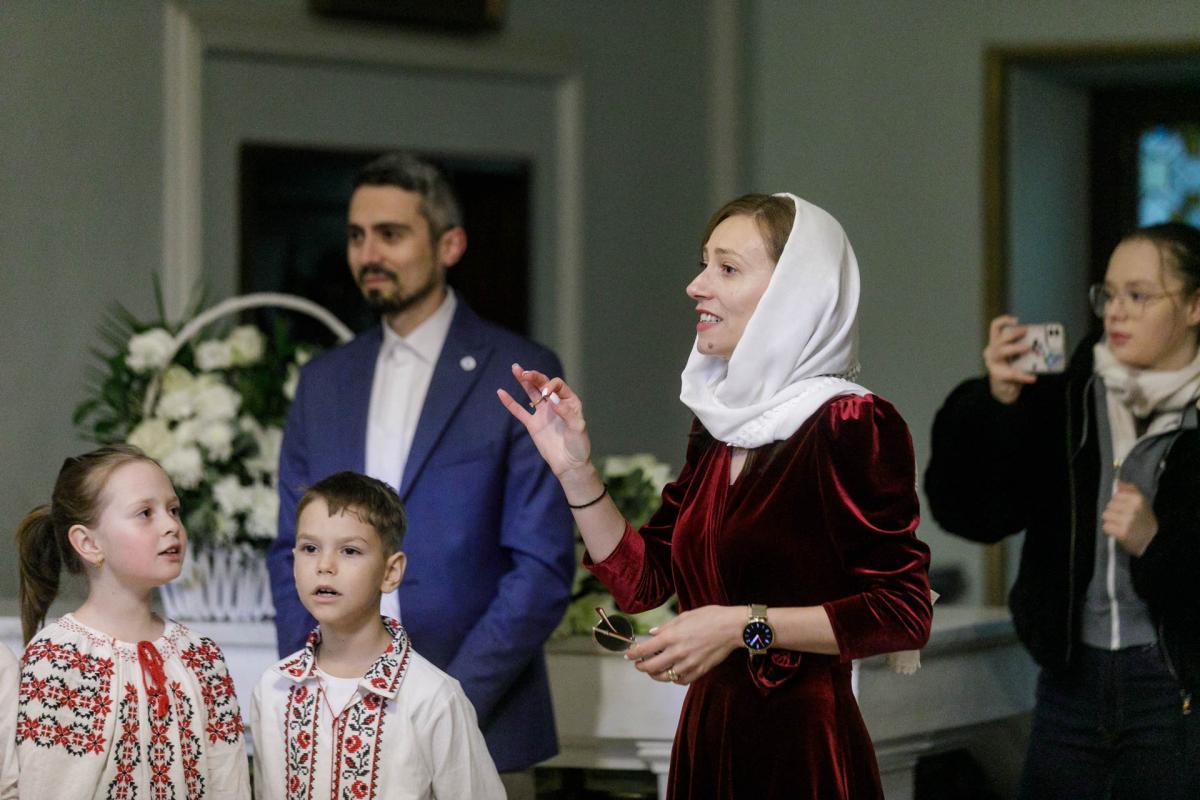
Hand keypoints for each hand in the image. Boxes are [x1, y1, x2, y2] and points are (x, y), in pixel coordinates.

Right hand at [496, 363, 592, 478]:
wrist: (569, 464)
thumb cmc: (579, 445)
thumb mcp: (577, 428)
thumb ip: (566, 413)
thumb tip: (551, 400)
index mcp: (569, 401)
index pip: (557, 385)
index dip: (551, 386)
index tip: (547, 394)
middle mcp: (555, 403)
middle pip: (543, 385)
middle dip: (534, 377)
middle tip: (523, 372)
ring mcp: (543, 413)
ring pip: (531, 393)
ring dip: (524, 381)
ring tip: (515, 368)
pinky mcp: (533, 424)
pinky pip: (519, 411)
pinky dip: (510, 402)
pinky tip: (501, 392)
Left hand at [624, 605, 742, 685]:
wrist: (732, 628)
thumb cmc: (710, 617)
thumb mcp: (685, 616)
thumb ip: (666, 627)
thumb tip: (652, 634)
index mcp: (671, 636)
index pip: (644, 649)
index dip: (632, 654)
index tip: (628, 655)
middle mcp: (677, 652)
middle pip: (651, 667)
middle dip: (641, 667)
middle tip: (638, 664)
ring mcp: (688, 664)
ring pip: (664, 677)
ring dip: (655, 674)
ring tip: (653, 670)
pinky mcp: (699, 671)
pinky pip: (681, 680)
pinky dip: (674, 678)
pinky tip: (672, 672)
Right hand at [983, 315, 1036, 404]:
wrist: (1005, 388)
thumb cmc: (1013, 367)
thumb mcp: (1018, 354)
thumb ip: (1024, 346)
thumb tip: (1041, 341)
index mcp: (997, 342)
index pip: (995, 327)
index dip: (1004, 321)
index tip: (1017, 320)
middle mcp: (992, 350)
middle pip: (1000, 338)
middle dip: (1013, 333)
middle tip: (1026, 332)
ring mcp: (992, 362)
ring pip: (1001, 351)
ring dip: (1014, 348)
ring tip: (1027, 348)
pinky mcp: (997, 374)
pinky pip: (1011, 373)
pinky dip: (1023, 375)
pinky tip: (1032, 378)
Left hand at [1102, 481, 1157, 556]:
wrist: (1152, 541)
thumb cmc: (1144, 519)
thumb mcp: (1141, 502)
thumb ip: (1130, 490)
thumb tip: (1117, 481)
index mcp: (1138, 499)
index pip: (1116, 496)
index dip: (1119, 503)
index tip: (1126, 510)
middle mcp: (1133, 508)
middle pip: (1109, 505)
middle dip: (1114, 512)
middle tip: (1124, 519)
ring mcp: (1128, 521)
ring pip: (1106, 515)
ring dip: (1111, 521)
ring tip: (1121, 525)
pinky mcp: (1123, 532)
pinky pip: (1106, 527)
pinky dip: (1110, 530)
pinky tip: (1119, 532)